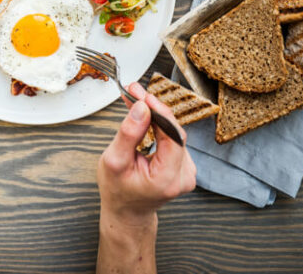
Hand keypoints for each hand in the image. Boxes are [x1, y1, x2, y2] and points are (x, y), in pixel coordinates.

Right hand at [98, 82, 195, 226]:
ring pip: (173, 132)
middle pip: (173, 132)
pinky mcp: (184, 165)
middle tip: (134, 92)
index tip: (142, 95)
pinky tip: (144, 118)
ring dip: (155, 116)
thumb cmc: (118, 190)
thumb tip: (141, 108)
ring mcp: (187, 171)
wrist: (127, 211)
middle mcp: (183, 175)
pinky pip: (173, 138)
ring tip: (134, 102)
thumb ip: (128, 134)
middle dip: (153, 110)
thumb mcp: (114, 161)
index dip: (159, 112)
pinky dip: (158, 125)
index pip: (172, 136)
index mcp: (167, 178)